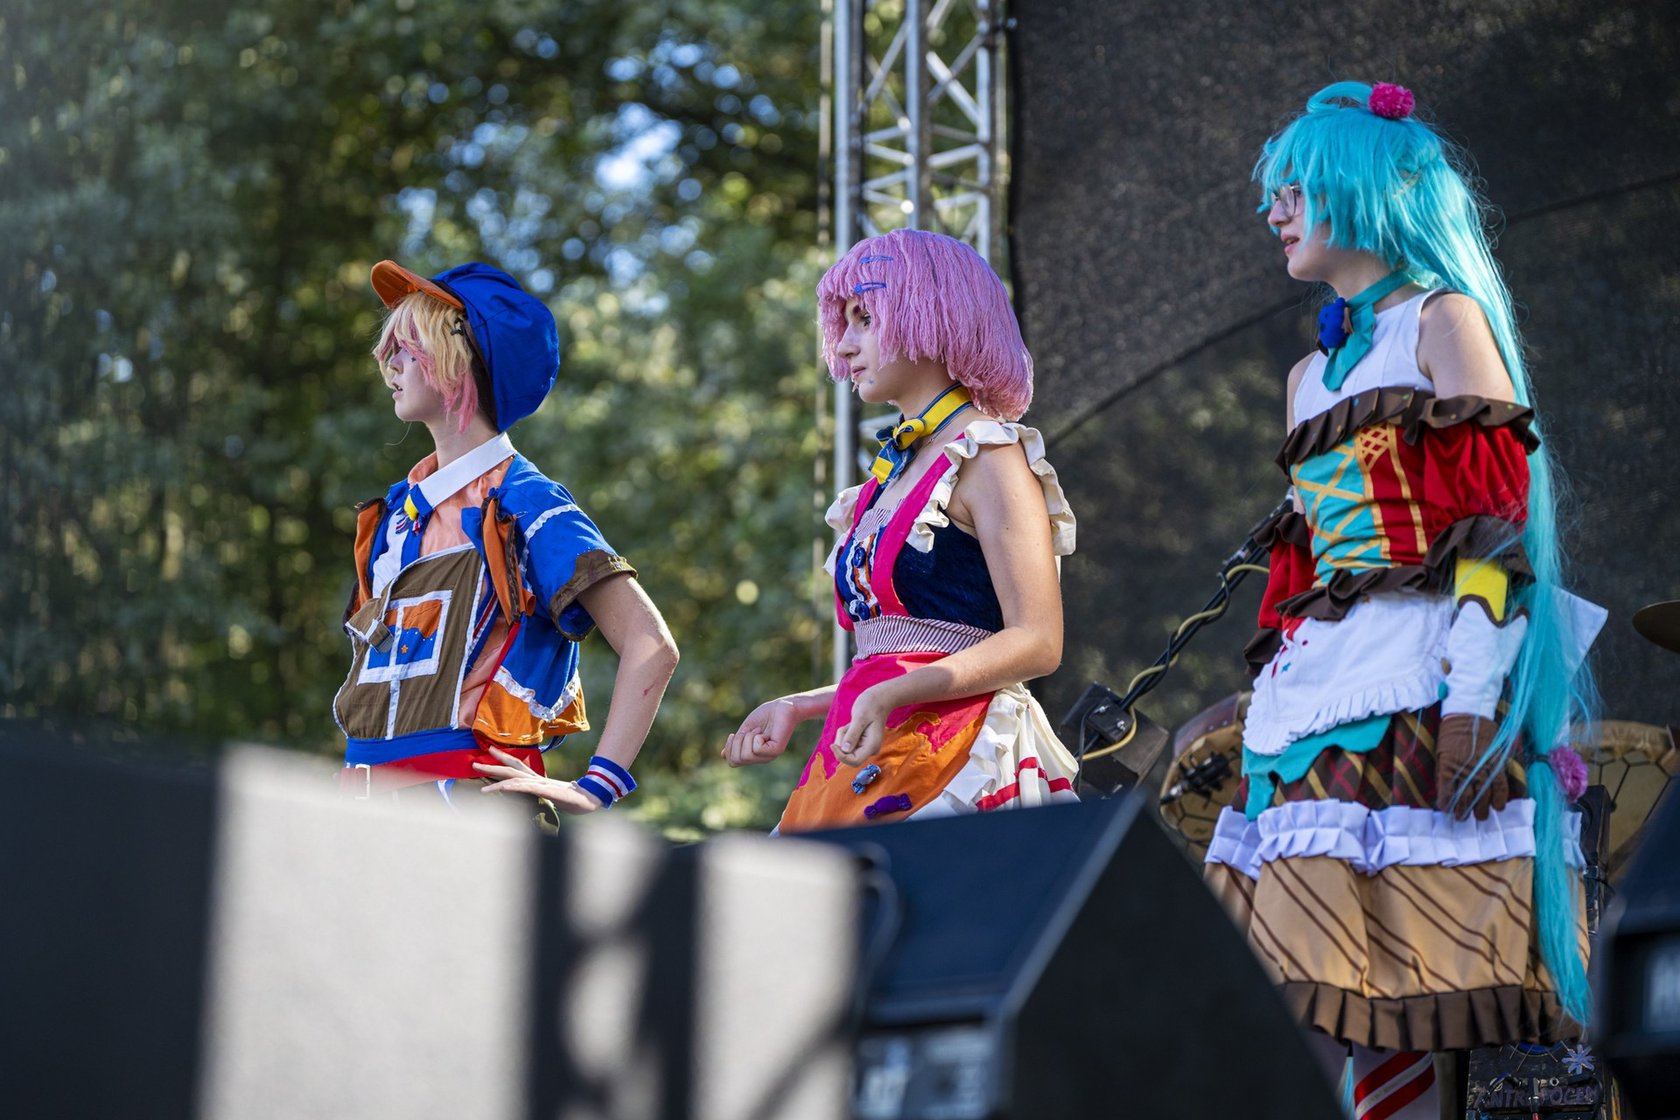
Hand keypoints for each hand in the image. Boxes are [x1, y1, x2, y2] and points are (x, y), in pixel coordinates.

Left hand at [474, 746, 604, 813]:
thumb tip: (531, 794)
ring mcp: (540, 784)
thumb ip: (541, 793)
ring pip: (514, 778)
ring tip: (480, 779)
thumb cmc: (573, 799)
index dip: (503, 757)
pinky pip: (525, 788)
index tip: (490, 750)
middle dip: (492, 765)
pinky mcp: (545, 791)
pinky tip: (501, 787)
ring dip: (496, 777)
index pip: (517, 764)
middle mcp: (536, 778)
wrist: (589, 799)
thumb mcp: (552, 796)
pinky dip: (512, 787)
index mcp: (537, 779)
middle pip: (511, 768)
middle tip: (474, 763)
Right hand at [723, 697, 801, 766]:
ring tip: (758, 730)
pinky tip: (765, 732)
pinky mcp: (776, 750)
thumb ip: (736, 743)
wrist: (782, 706)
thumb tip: (722, 755)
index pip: (732, 763)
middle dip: (737, 742)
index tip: (733, 734)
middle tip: (750, 731)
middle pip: (736, 760)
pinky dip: (757, 737)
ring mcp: (769, 756)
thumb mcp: (745, 730)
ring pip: (746, 755)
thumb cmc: (765, 716)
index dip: (728, 748)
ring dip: (748, 738)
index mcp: (752, 755)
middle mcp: (760, 758)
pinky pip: (757, 748)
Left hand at [831, 684, 894, 767]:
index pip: (854, 761)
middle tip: (847, 726)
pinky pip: (845, 742)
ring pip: (844, 748)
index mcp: (872, 745)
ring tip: (851, 723)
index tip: (832, 745)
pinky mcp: (860, 743)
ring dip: (843, 735)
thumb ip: (852, 734)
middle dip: (841, 741)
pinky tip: (852, 724)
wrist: (878, 699)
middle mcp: (869, 749)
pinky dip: (844, 733)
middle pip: (847, 755)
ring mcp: (864, 747)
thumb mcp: (860, 718)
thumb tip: (845, 750)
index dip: (841, 756)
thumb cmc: (870, 705)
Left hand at [1435, 713, 1509, 819]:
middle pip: (1466, 797)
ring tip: (1481, 817)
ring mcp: (1483, 767)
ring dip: (1482, 808)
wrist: (1468, 714)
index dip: (1448, 805)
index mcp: (1448, 767)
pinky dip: (1500, 797)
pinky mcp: (1496, 763)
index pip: (1447, 792)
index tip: (1448, 812)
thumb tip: (1445, 792)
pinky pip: (1500, 784)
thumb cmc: (1451, 734)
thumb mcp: (1441, 753)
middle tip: (1464, 819)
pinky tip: (1499, 807)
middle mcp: (1466, 770)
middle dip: (1465, 811)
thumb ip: (1443, 773)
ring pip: (1484, 795)